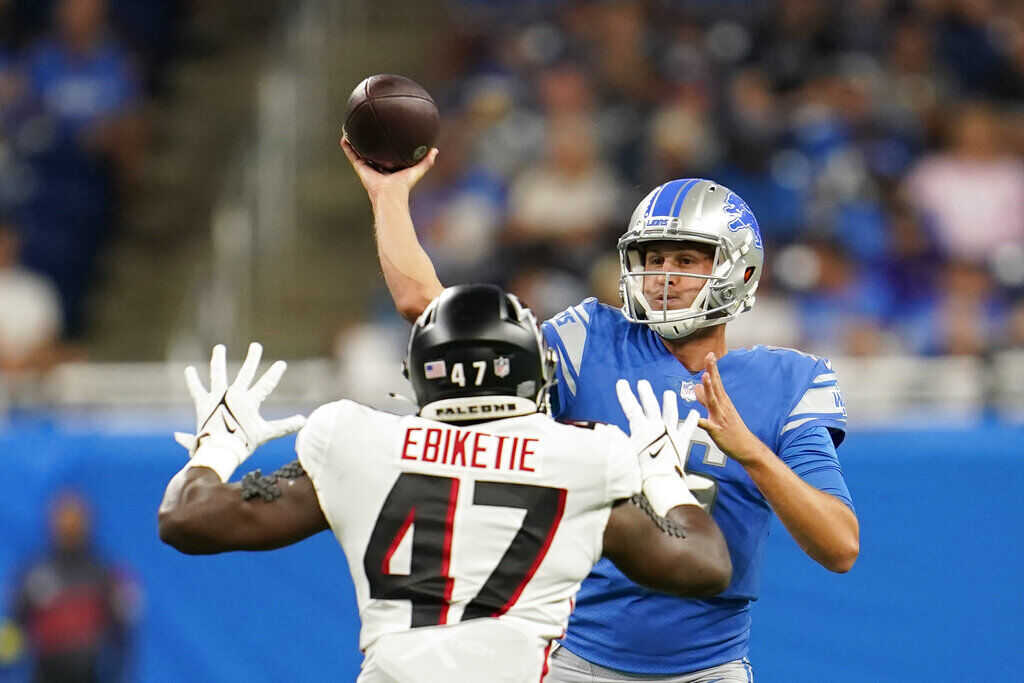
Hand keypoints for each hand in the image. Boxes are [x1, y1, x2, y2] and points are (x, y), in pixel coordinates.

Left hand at [175, 343, 304, 475]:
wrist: (219, 450)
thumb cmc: (243, 443)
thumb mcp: (266, 434)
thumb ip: (285, 426)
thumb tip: (304, 421)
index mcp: (249, 401)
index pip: (266, 384)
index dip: (274, 373)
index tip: (281, 364)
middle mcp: (233, 395)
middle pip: (245, 372)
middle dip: (252, 358)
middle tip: (256, 346)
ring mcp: (217, 397)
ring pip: (218, 374)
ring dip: (218, 360)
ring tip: (219, 347)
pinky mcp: (203, 403)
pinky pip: (196, 389)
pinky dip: (192, 380)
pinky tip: (189, 369)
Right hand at [340, 137, 437, 201]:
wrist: (390, 194)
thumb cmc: (403, 185)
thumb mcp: (417, 170)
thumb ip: (426, 161)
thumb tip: (435, 150)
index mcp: (389, 167)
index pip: (387, 154)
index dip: (385, 145)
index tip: (385, 134)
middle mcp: (377, 166)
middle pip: (372, 151)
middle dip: (370, 141)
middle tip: (368, 128)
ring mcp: (368, 167)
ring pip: (359, 151)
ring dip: (355, 141)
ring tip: (351, 129)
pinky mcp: (360, 168)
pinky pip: (352, 155)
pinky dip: (347, 147)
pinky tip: (344, 136)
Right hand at [616, 379, 700, 515]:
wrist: (661, 481)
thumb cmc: (640, 470)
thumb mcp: (626, 452)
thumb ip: (620, 441)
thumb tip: (610, 433)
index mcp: (641, 428)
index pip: (631, 407)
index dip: (625, 394)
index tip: (622, 383)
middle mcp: (656, 427)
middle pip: (650, 405)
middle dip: (645, 393)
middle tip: (643, 383)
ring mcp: (670, 433)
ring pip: (671, 413)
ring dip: (669, 402)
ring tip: (669, 393)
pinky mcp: (681, 442)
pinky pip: (688, 429)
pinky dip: (691, 421)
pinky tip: (694, 412)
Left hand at [694, 352, 763, 464]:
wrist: (746, 448)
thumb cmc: (731, 429)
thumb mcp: (719, 411)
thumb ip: (705, 399)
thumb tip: (696, 386)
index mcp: (723, 401)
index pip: (717, 381)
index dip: (713, 368)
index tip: (710, 354)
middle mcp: (723, 407)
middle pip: (716, 386)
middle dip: (712, 371)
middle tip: (709, 356)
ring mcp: (721, 418)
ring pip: (714, 402)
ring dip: (709, 390)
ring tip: (705, 377)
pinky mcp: (718, 432)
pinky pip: (709, 426)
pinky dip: (702, 422)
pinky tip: (696, 418)